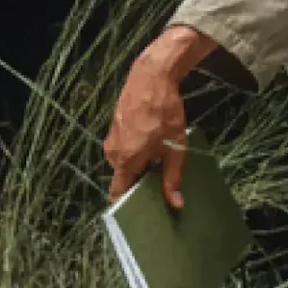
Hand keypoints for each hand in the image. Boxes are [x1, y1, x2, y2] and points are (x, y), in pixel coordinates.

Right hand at [100, 26, 211, 206]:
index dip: (127, 205)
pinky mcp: (115, 126)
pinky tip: (153, 144)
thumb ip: (172, 178)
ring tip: (160, 162)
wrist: (151, 75)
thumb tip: (175, 204)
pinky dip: (136, 150)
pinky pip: (124, 146)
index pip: (116, 192)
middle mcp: (113, 152)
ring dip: (139, 164)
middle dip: (139, 182)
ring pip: (125, 161)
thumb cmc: (164, 113)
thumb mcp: (175, 148)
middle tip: (160, 185)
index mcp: (125, 161)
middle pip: (123, 176)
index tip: (141, 212)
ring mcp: (112, 137)